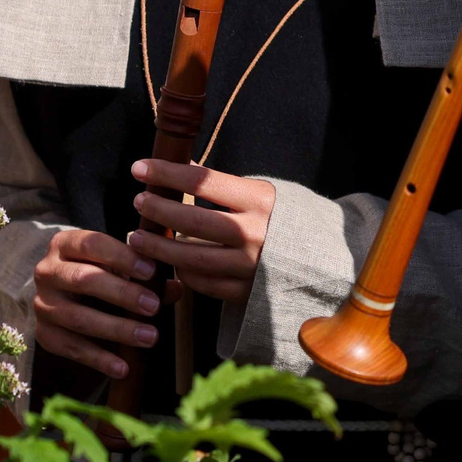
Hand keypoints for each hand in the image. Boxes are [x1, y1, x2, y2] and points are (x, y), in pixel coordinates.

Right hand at [32, 229, 160, 379]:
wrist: (62, 297)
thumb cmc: (99, 274)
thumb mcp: (118, 267)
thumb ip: (145, 276)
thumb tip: (176, 288)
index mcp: (65, 244)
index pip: (92, 244)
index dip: (122, 257)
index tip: (151, 271)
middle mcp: (47, 271)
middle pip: (83, 280)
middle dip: (121, 294)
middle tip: (153, 306)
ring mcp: (43, 304)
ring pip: (78, 318)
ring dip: (117, 329)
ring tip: (149, 337)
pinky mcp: (44, 334)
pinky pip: (72, 348)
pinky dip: (99, 359)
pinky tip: (124, 367)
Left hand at [125, 161, 273, 308]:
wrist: (324, 259)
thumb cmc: (284, 219)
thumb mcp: (263, 193)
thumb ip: (223, 188)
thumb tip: (179, 172)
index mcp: (260, 200)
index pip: (202, 181)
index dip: (166, 173)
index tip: (140, 167)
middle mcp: (255, 233)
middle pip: (191, 220)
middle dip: (157, 210)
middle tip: (139, 202)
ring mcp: (250, 267)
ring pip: (190, 258)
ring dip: (157, 247)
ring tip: (137, 238)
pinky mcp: (246, 293)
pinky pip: (202, 283)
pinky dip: (181, 272)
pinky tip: (170, 262)